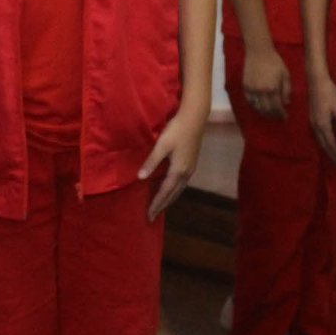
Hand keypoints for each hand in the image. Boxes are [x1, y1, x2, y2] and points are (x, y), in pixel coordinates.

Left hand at [140, 107, 205, 221]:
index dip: (156, 204)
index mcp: (177, 171)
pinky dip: (174, 191)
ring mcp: (190, 169)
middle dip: (162, 206)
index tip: (148, 216)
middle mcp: (186, 173)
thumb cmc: (176, 130)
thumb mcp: (161, 145)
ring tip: (160, 206)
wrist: (195, 118)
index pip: (164, 193)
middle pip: (173, 195)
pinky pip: (181, 184)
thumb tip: (140, 178)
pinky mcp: (192, 164)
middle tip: (152, 216)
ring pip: (178, 190)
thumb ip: (151, 162)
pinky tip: (170, 189)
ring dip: (169, 199)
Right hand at [240, 41, 290, 119]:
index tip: (284, 117)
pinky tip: (259, 106)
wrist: (258, 51)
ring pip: (257, 107)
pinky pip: (249, 100)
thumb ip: (287, 90)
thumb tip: (286, 103)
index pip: (277, 107)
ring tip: (269, 114)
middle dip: (273, 115)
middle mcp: (261, 91)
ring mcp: (252, 89)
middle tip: (277, 117)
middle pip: (267, 110)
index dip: (281, 114)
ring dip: (263, 112)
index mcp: (273, 88)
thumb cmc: (275, 62)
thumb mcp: (285, 74)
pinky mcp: (245, 86)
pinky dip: (254, 106)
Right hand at [307, 67, 335, 166]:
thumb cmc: (330, 94)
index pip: (331, 144)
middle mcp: (316, 126)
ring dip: (326, 149)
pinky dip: (323, 142)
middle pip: (324, 144)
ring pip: (319, 140)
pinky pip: (317, 135)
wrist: (316, 81)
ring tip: (332, 155)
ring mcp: (312, 122)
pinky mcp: (312, 117)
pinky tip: (325, 141)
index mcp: (323, 125)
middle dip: (331, 154)